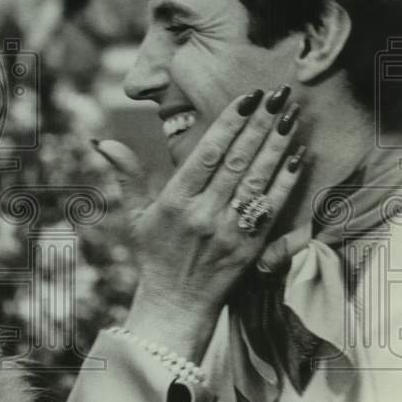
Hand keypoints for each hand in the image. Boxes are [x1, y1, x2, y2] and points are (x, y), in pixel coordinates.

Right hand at [95, 87, 305, 358]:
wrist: (175, 307)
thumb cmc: (154, 256)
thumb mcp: (135, 214)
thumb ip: (127, 174)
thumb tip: (103, 141)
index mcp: (175, 202)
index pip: (206, 154)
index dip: (229, 123)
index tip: (246, 98)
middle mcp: (203, 214)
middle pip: (237, 162)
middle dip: (259, 125)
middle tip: (277, 94)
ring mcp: (229, 232)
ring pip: (258, 181)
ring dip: (277, 146)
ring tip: (292, 116)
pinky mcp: (250, 249)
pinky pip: (272, 209)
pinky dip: (286, 181)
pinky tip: (298, 156)